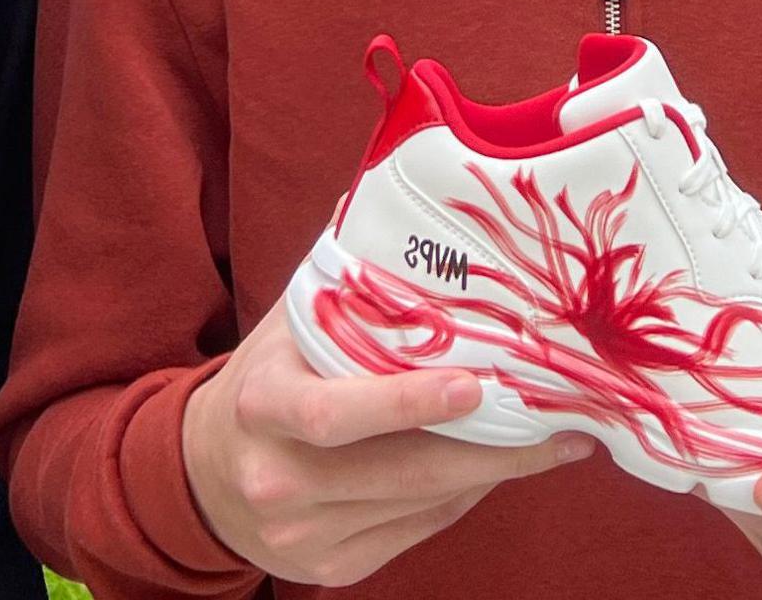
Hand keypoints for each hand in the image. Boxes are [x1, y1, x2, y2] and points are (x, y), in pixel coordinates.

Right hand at [181, 294, 590, 584]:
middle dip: (490, 448)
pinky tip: (491, 467)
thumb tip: (403, 199)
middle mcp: (276, 479)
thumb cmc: (268, 381)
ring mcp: (301, 533)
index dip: (405, 404)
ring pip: (421, 503)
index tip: (476, 385)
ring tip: (546, 438)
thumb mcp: (288, 323)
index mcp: (261, 408)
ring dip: (489, 470)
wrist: (204, 474)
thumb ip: (346, 275)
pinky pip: (418, 530)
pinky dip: (461, 497)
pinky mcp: (329, 567)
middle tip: (557, 418)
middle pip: (399, 471)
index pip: (333, 414)